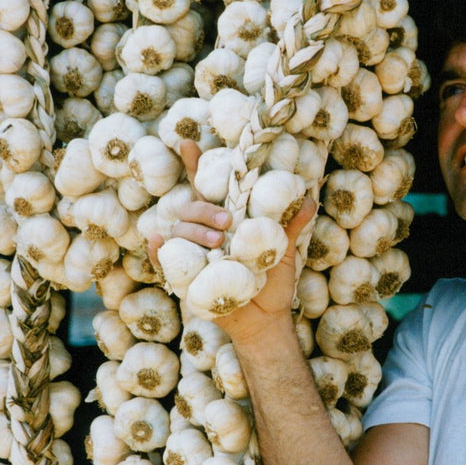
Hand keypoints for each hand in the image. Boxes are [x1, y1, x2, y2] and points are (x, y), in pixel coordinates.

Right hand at [148, 140, 315, 346]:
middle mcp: (205, 233)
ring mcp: (192, 254)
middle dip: (204, 208)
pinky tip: (159, 239)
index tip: (189, 143)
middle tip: (227, 222)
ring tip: (218, 243)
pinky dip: (158, 250)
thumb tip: (308, 200)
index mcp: (225, 220)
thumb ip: (291, 225)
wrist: (265, 321)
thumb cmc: (272, 283)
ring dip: (193, 230)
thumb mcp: (283, 251)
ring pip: (178, 230)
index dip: (196, 165)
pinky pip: (163, 260)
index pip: (206, 188)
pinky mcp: (185, 278)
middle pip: (190, 206)